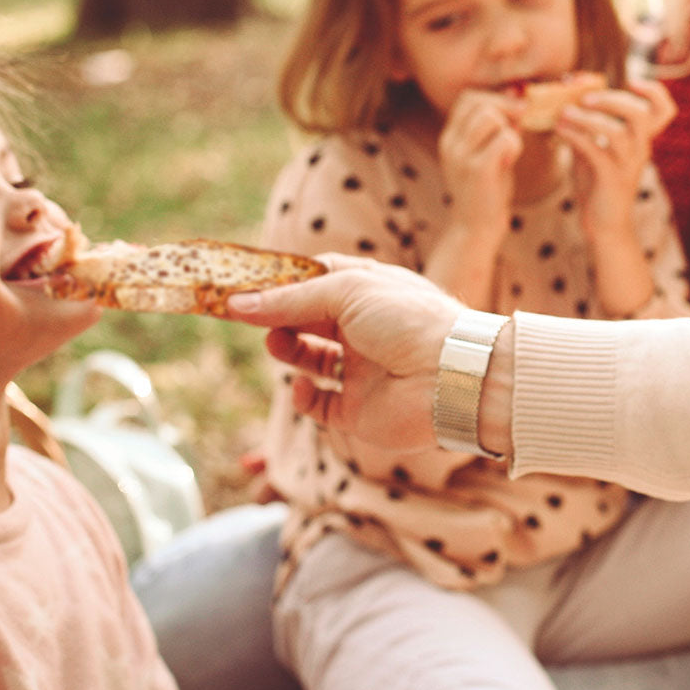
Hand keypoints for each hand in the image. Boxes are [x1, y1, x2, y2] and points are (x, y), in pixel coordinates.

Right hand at [225, 255, 462, 453]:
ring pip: (310, 358)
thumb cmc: (408, 320)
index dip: (282, 282)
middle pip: (309, 318)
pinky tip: (304, 385)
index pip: (317, 279)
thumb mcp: (347, 292)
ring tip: (276, 343)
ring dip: (287, 349)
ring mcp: (361, 369)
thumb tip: (239, 303)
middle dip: (277, 315)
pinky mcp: (358, 410)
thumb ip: (291, 299)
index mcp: (368, 291)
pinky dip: (303, 395)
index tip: (246, 284)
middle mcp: (364, 329)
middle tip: (245, 314)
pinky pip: (319, 404)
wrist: (450, 379)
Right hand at [438, 89, 521, 240]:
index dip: (494, 98)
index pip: (468, 98)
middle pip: (480, 102)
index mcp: (450, 137)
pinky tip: (510, 161)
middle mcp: (451, 143)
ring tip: (510, 149)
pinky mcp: (477, 171)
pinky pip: (504, 139)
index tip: (514, 112)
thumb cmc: (487, 190)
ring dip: (510, 128)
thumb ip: (498, 128)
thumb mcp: (487, 153)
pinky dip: (515, 145)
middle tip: (519, 127)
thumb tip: (517, 97)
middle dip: (506, 109)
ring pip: (492, 116)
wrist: (475, 228)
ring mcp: (461, 156)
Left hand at [555, 78, 675, 235]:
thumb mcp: (593, 150)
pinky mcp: (612, 180)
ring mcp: (628, 166)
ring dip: (588, 119)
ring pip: (618, 132)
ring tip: (564, 113)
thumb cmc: (597, 184)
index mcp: (640, 139)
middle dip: (613, 100)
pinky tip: (559, 131)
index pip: (664, 111)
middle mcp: (640, 150)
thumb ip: (587, 128)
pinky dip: (576, 137)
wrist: (603, 224)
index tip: (633, 80)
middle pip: (641, 115)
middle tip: (586, 98)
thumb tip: (567, 100)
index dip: (655, 92)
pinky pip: (597, 152)